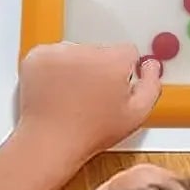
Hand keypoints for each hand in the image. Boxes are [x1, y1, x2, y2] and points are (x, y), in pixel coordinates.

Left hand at [17, 42, 162, 168]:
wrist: (51, 139)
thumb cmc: (93, 131)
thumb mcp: (136, 115)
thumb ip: (152, 85)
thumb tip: (152, 65)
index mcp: (112, 61)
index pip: (128, 51)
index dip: (126, 70)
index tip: (118, 85)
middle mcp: (85, 50)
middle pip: (100, 51)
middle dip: (100, 68)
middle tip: (94, 96)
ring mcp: (58, 51)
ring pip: (76, 52)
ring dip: (76, 66)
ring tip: (73, 96)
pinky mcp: (37, 55)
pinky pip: (52, 55)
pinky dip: (54, 68)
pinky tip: (57, 90)